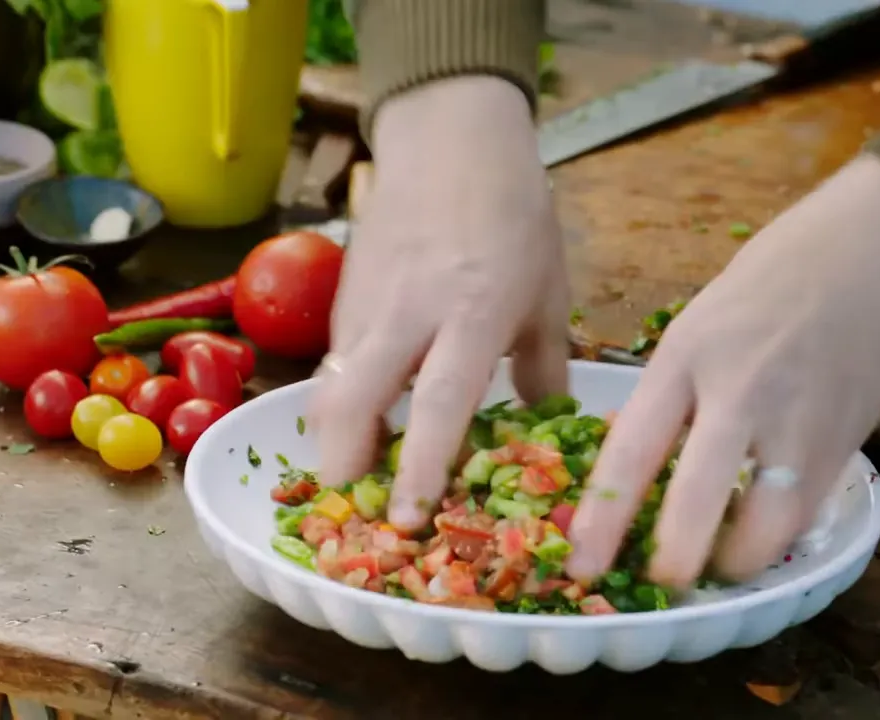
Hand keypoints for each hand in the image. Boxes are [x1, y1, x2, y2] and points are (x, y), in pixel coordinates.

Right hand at [310, 76, 570, 530]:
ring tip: (353, 466)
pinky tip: (363, 409)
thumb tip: (544, 424)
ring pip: (332, 379)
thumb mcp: (547, 292)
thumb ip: (543, 366)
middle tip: (355, 503)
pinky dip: (341, 391)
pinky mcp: (346, 291)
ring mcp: (370, 300)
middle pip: (354, 398)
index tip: (410, 516)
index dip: (422, 464)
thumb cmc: (514, 216)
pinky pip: (336, 354)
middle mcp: (412, 311)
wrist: (452, 140)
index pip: (439, 402)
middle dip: (345, 459)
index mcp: (474, 313)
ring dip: (335, 430)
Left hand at [563, 154, 879, 587]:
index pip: (632, 451)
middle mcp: (739, 392)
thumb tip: (645, 473)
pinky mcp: (845, 440)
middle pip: (698, 500)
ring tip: (720, 563)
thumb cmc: (769, 283)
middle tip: (662, 583)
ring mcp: (797, 420)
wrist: (869, 251)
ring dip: (738, 559)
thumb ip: (674, 397)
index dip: (602, 520)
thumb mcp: (698, 328)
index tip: (580, 565)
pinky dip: (780, 532)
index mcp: (686, 357)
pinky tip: (764, 529)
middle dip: (675, 559)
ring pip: (767, 524)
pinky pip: (805, 510)